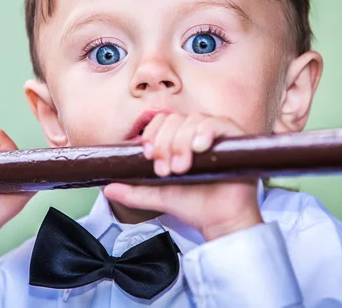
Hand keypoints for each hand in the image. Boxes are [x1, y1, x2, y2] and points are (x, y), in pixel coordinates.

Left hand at [104, 113, 262, 240]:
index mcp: (179, 139)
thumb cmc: (193, 205)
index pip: (161, 121)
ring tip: (182, 167)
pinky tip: (199, 148)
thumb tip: (107, 188)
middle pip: (174, 120)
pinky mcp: (235, 138)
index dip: (152, 134)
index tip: (148, 156)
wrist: (219, 222)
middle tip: (166, 170)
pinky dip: (205, 132)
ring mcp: (216, 134)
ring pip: (193, 120)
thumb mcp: (158, 196)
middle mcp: (196, 133)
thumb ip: (133, 191)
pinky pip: (218, 123)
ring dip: (182, 141)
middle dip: (165, 143)